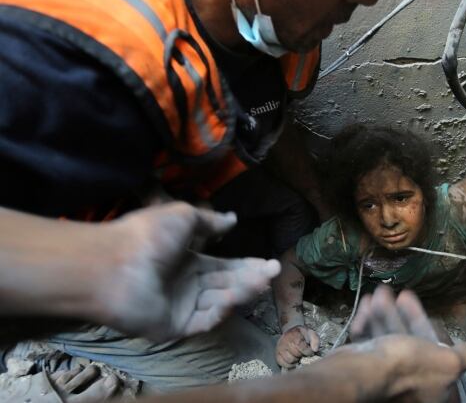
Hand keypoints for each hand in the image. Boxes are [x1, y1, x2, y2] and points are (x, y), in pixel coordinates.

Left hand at [97, 203, 280, 341]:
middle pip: (226, 283)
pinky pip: (203, 320)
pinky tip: (231, 297)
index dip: (246, 264)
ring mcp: (180, 307)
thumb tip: (232, 219)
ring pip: (219, 301)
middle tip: (274, 271)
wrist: (114, 265)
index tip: (269, 262)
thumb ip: (210, 221)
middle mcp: (186, 284)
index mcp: (186, 261)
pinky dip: (219, 310)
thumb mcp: (183, 216)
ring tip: (261, 280)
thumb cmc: (148, 236)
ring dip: (241, 291)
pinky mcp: (175, 327)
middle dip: (251, 277)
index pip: (224, 266)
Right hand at [276, 325, 319, 367]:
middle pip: (296, 355)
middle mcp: (285, 341)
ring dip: (296, 360)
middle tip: (303, 354)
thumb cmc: (302, 334)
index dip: (307, 352)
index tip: (310, 352)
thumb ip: (315, 340)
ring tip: (298, 356)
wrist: (291, 332)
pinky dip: (289, 365)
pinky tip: (293, 360)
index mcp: (294, 335)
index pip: (301, 347)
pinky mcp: (277, 354)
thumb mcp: (311, 333)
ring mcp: (280, 348)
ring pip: (290, 360)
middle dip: (302, 356)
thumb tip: (315, 350)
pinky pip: (283, 364)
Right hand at [341, 286, 465, 402]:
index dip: (425, 324)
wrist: (360, 374)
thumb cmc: (406, 364)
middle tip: (397, 293)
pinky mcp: (364, 368)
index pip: (434, 351)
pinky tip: (366, 305)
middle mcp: (409, 383)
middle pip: (409, 342)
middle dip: (401, 314)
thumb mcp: (448, 362)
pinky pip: (370, 342)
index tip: (415, 305)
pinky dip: (369, 323)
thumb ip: (463, 356)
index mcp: (432, 386)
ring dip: (384, 313)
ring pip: (387, 338)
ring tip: (379, 292)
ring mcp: (385, 376)